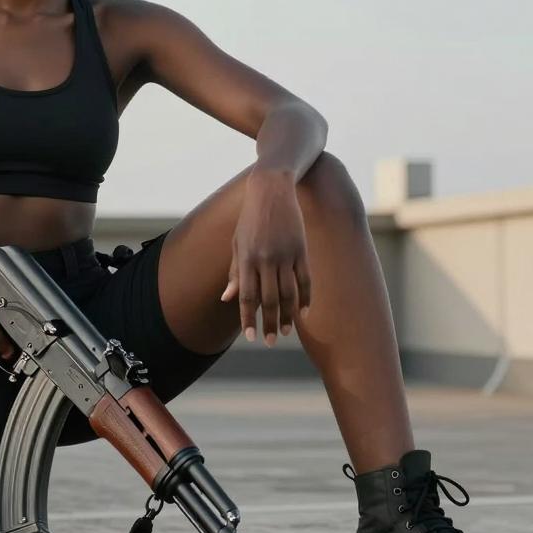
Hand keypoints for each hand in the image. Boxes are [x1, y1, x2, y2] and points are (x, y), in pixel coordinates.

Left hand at [220, 175, 311, 346]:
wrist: (272, 190)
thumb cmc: (250, 219)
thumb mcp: (237, 242)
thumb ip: (234, 272)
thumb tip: (227, 299)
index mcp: (246, 258)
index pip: (246, 295)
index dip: (248, 317)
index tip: (250, 337)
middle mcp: (265, 258)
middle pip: (269, 299)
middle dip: (269, 323)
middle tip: (269, 342)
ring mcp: (285, 255)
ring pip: (288, 293)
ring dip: (288, 316)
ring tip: (285, 332)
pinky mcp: (301, 250)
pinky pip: (305, 280)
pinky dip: (305, 298)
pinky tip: (303, 313)